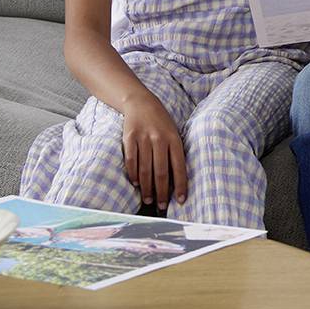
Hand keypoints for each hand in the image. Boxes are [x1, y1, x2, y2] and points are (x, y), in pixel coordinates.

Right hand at [121, 93, 187, 209]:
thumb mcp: (173, 133)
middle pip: (161, 172)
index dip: (180, 185)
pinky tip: (135, 184)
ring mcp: (143, 139)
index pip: (179, 166)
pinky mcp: (129, 138)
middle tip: (161, 206)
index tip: (180, 200)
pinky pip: (131, 161)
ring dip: (147, 188)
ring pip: (145, 169)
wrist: (141, 102)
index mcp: (174, 139)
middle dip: (161, 192)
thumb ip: (174, 152)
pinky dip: (133, 175)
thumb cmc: (161, 122)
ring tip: (148, 199)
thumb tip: (176, 180)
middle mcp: (160, 139)